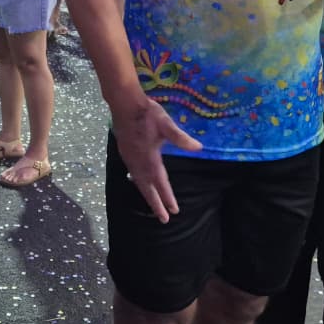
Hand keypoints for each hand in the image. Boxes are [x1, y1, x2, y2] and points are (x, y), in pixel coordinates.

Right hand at [110, 98, 201, 223]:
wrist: (124, 104)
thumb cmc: (147, 113)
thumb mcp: (167, 124)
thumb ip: (181, 138)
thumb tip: (199, 148)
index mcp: (150, 158)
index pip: (161, 183)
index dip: (168, 197)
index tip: (174, 211)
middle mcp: (138, 162)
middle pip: (147, 188)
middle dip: (156, 204)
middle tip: (163, 220)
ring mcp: (129, 158)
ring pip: (138, 182)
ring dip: (147, 195)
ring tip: (153, 206)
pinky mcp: (124, 152)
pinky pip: (132, 174)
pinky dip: (138, 183)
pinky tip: (139, 183)